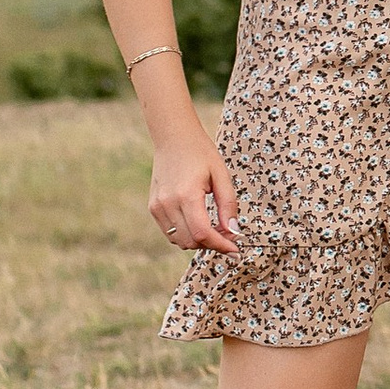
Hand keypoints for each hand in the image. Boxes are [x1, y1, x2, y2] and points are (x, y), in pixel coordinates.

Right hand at [149, 117, 240, 255]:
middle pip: (191, 241)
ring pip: (179, 241)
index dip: (221, 246)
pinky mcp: (154, 208)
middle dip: (212, 244)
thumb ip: (228, 205)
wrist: (174, 138)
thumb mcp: (221, 175)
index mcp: (186, 195)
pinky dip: (186, 235)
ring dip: (199, 241)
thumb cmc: (201, 153)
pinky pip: (170, 233)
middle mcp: (168, 204)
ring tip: (215, 228)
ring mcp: (157, 207)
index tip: (236, 250)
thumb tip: (234, 232)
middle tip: (228, 234)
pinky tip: (199, 222)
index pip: (203, 234)